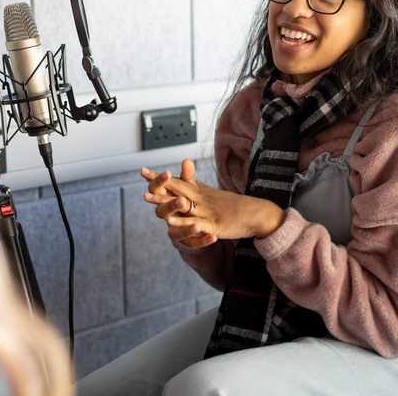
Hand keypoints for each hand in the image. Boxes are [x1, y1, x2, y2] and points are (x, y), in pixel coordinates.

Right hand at [140, 160, 216, 249]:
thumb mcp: (188, 190)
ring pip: (175, 231)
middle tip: (182, 201)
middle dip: (171, 206)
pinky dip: (202, 241)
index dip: (159, 181)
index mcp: (164, 201)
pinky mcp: (187, 243)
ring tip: (198, 226)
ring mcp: (175, 232)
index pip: (155, 189)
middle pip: (162, 212)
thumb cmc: (187, 204)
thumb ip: (186, 178)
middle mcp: (166, 217)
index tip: (167, 172)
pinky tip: (213, 237)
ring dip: (187, 228)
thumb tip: (187, 160)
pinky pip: (193, 243)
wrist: (195, 228)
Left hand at [145, 171, 285, 240]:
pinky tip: (171, 222)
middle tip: (141, 180)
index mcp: (200, 192)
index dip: (159, 177)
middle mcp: (201, 199)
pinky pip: (196, 224)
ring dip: (163, 201)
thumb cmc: (232, 205)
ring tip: (146, 198)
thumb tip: (186, 178)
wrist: (255, 213)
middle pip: (176, 190)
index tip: (142, 171)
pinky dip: (183, 222)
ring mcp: (207, 211)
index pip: (177, 181)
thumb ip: (195, 187)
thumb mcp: (211, 194)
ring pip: (182, 205)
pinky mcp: (214, 225)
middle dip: (157, 186)